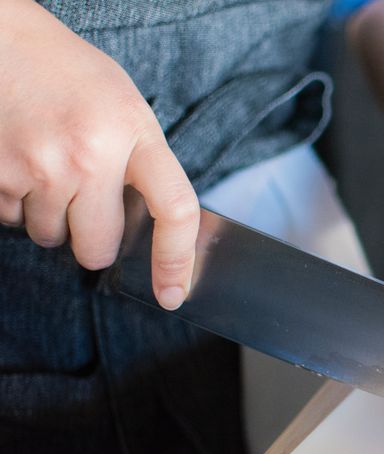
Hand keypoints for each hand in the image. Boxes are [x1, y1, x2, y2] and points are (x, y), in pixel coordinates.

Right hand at [0, 0, 198, 309]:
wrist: (4, 40)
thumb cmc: (72, 76)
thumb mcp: (127, 110)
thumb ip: (142, 165)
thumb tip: (152, 232)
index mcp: (134, 133)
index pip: (175, 210)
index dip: (177, 260)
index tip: (173, 293)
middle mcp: (89, 155)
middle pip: (98, 249)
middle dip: (94, 240)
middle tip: (86, 203)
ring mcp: (39, 168)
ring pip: (51, 238)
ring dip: (52, 216)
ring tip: (49, 166)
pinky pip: (11, 220)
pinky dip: (17, 202)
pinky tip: (22, 162)